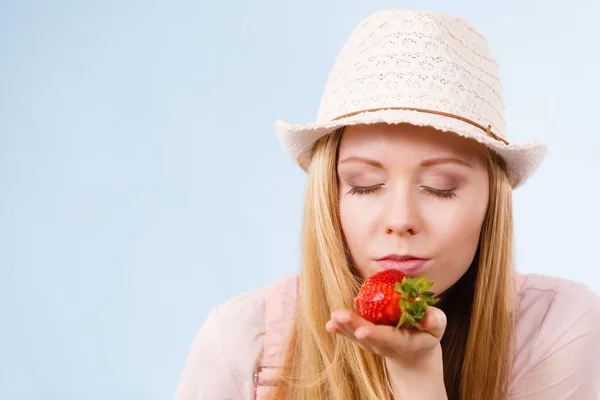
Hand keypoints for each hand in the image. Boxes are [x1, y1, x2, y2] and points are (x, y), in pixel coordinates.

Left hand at [326, 306, 447, 398]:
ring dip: (344, 327)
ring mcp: (372, 343)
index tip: (362, 331)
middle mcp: (385, 344)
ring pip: (356, 335)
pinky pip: (351, 333)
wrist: (413, 354)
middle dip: (352, 326)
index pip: (388, 337)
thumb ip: (434, 320)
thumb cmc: (426, 334)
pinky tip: (330, 323)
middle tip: (338, 316)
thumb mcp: (437, 326)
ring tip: (333, 317)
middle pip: (367, 336)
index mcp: (403, 341)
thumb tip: (427, 317)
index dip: (375, 333)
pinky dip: (340, 329)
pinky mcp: (364, 338)